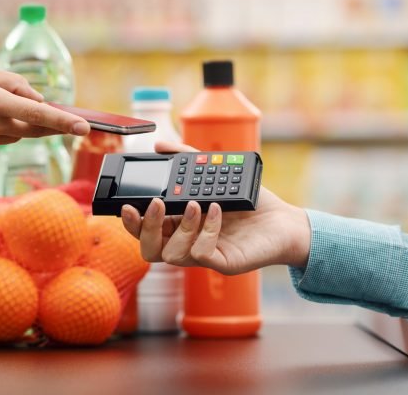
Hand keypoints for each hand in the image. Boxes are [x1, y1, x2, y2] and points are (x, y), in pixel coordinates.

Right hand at [121, 142, 311, 274]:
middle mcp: (185, 243)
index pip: (143, 230)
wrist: (282, 220)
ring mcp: (202, 255)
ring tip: (195, 204)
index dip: (131, 221)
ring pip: (171, 255)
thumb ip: (185, 159)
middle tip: (154, 204)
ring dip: (180, 228)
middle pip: (148, 250)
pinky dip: (206, 231)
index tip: (126, 204)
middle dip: (145, 228)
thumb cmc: (247, 202)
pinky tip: (217, 210)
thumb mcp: (213, 173)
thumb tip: (158, 145)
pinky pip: (202, 254)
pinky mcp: (223, 263)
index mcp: (176, 226)